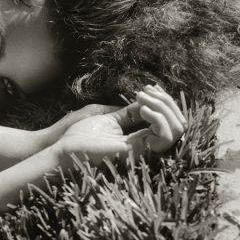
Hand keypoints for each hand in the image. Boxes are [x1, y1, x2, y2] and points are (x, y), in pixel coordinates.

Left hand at [53, 85, 186, 167]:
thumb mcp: (107, 118)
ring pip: (177, 130)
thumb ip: (128, 114)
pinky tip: (143, 109)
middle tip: (147, 90)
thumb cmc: (78, 134)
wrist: (62, 147)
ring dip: (165, 107)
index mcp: (138, 139)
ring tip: (143, 97)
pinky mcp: (137, 152)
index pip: (167, 121)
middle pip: (177, 124)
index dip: (164, 102)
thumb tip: (145, 103)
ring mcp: (143, 150)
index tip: (149, 87)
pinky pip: (165, 138)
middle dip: (167, 102)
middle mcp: (145, 146)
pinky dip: (160, 118)